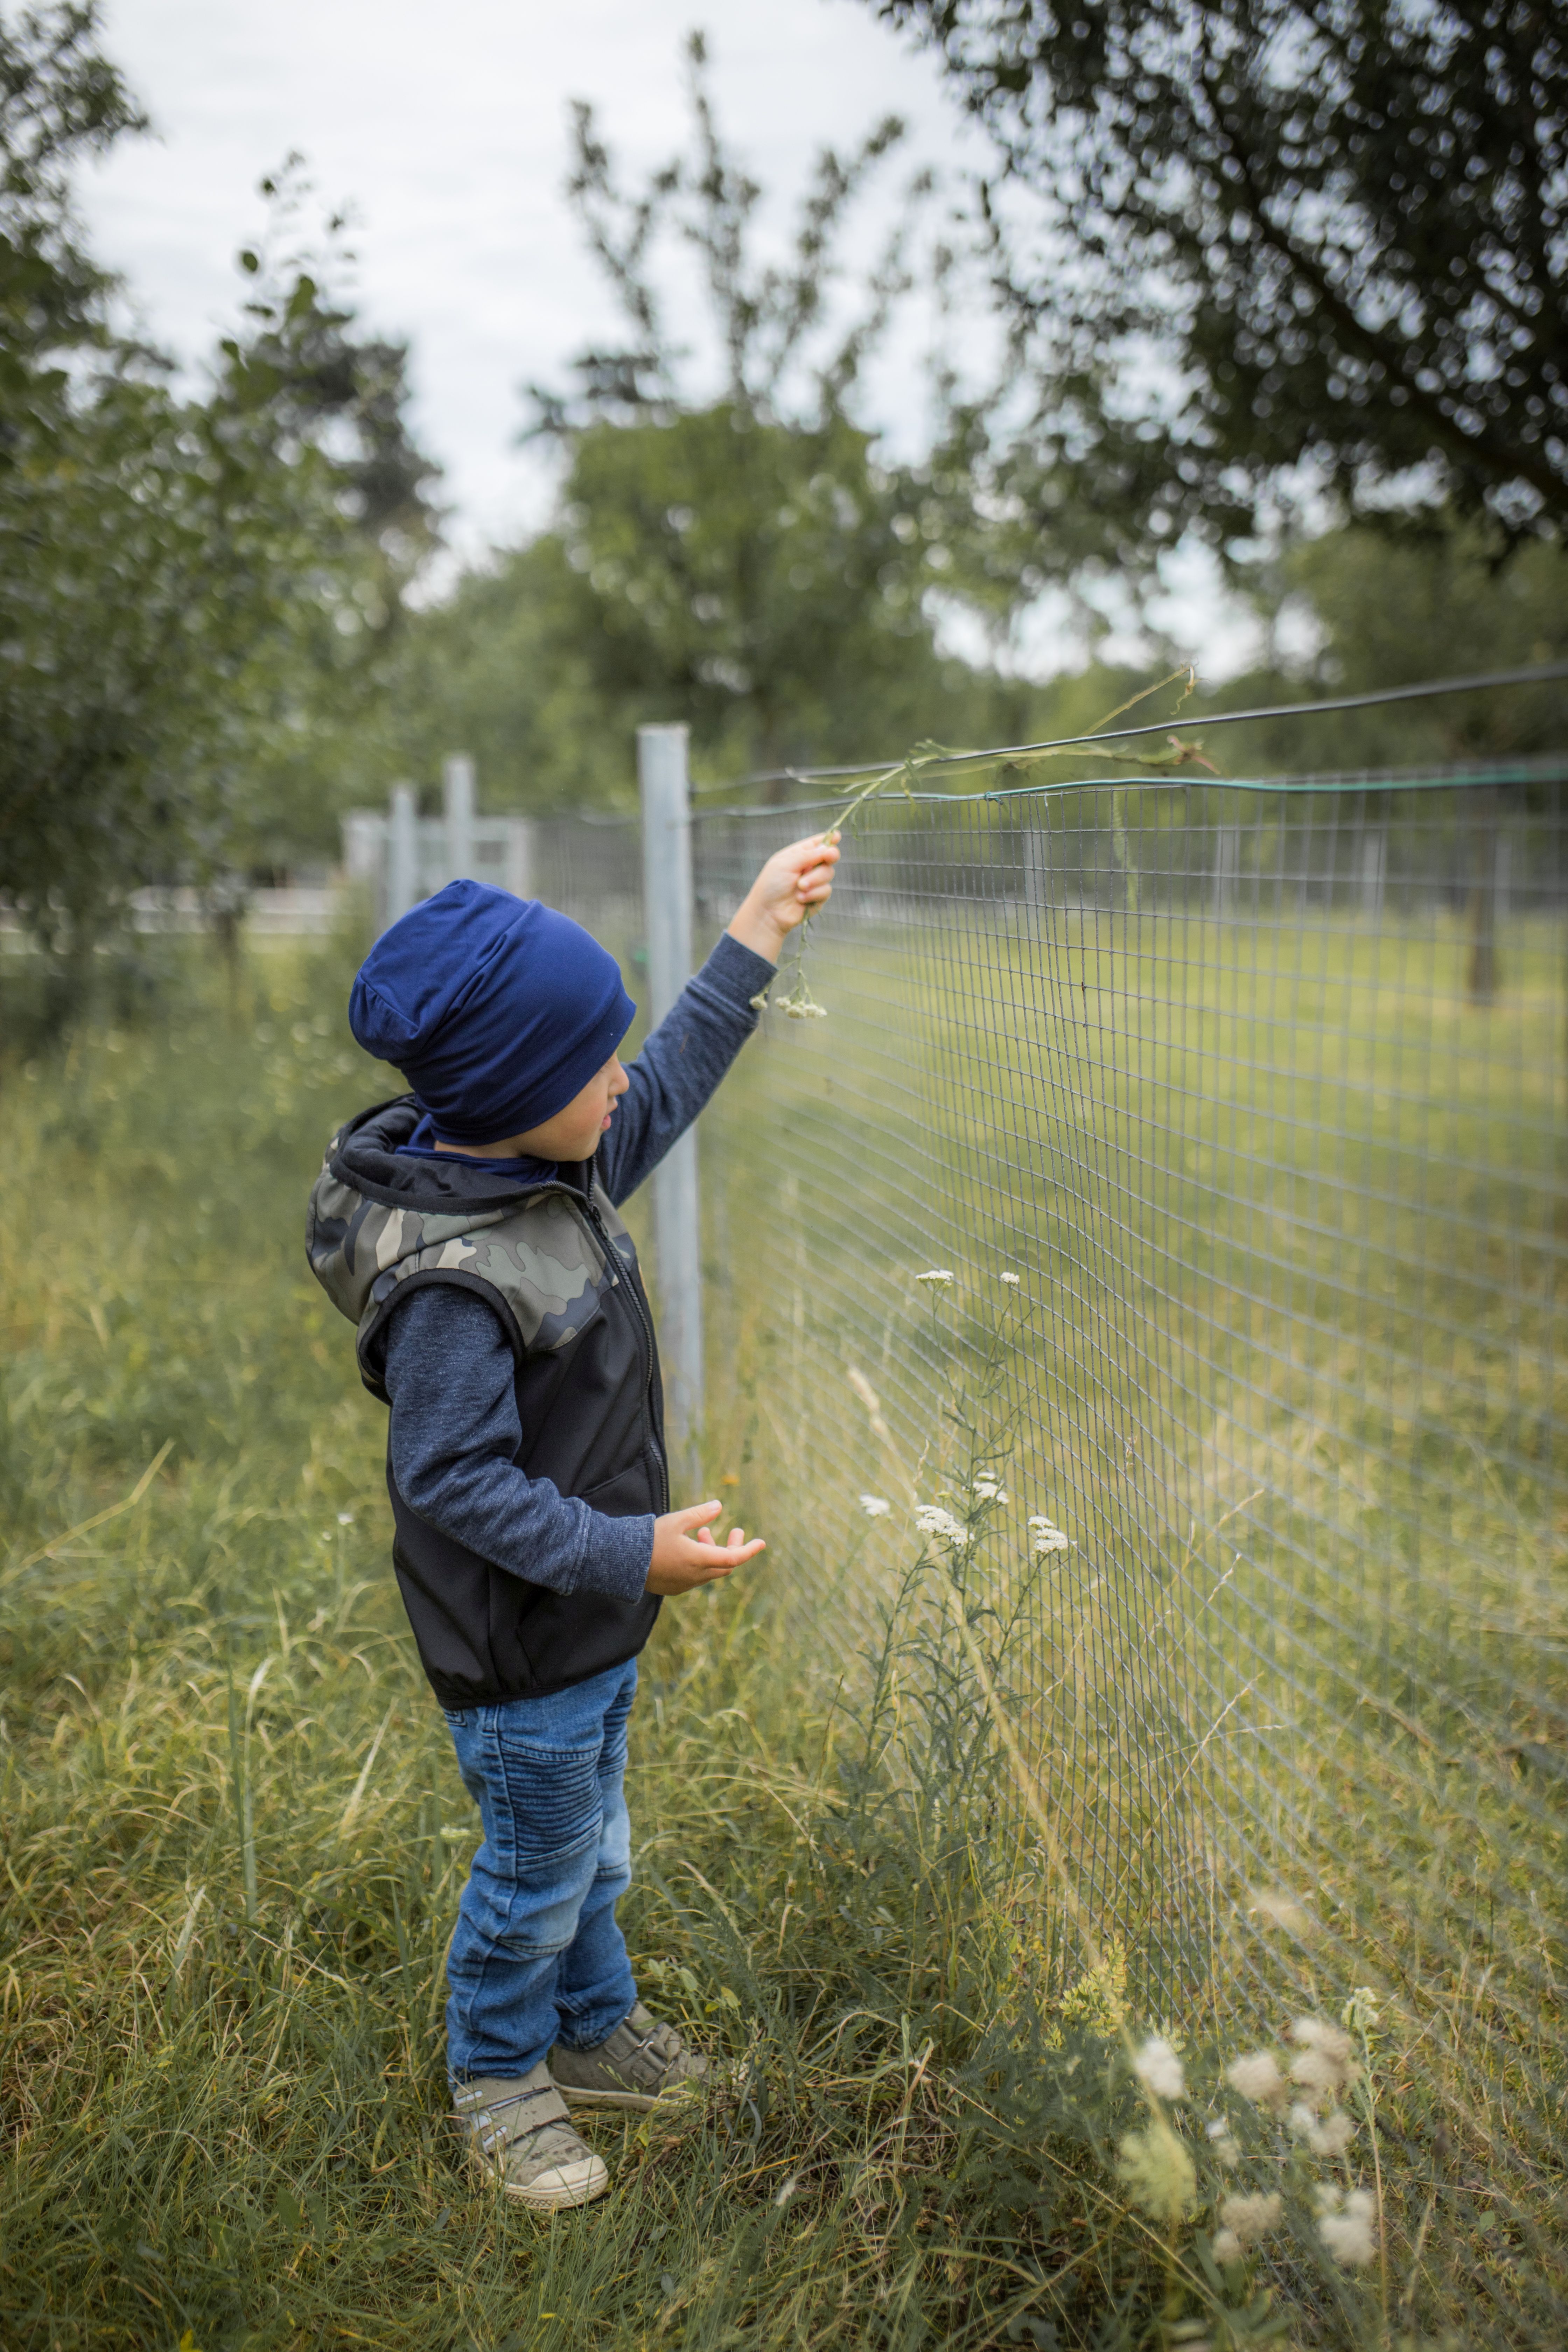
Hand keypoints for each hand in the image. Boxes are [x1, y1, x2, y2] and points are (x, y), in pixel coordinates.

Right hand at [646, 1501, 766, 1595]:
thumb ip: (699, 1514)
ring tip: (703, 1533)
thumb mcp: (676, 1521)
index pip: (734, 1558)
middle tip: (735, 1530)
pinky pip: (696, 1576)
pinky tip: (689, 1547)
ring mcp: (685, 1584)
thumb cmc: (649, 1539)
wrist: (622, 1562)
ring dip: (713, 1552)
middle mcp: (695, 1576)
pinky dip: (701, 1562)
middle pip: (725, 1565)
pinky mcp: (674, 1588)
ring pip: (711, 1570)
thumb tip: (719, 1506)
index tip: (761, 1543)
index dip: (749, 1550)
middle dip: (732, 1547)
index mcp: (699, 1560)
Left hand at [726, 832, 839, 963]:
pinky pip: (826, 891)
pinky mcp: (818, 898)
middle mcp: (808, 867)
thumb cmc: (772, 885)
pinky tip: (800, 899)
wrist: (768, 913)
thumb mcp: (786, 864)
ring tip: (799, 887)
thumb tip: (827, 848)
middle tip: (829, 856)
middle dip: (829, 856)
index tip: (837, 836)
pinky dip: (813, 894)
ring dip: (814, 879)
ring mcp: (814, 882)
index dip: (828, 839)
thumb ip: (807, 855)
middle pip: (829, 856)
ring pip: (829, 874)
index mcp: (798, 855)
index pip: (816, 844)